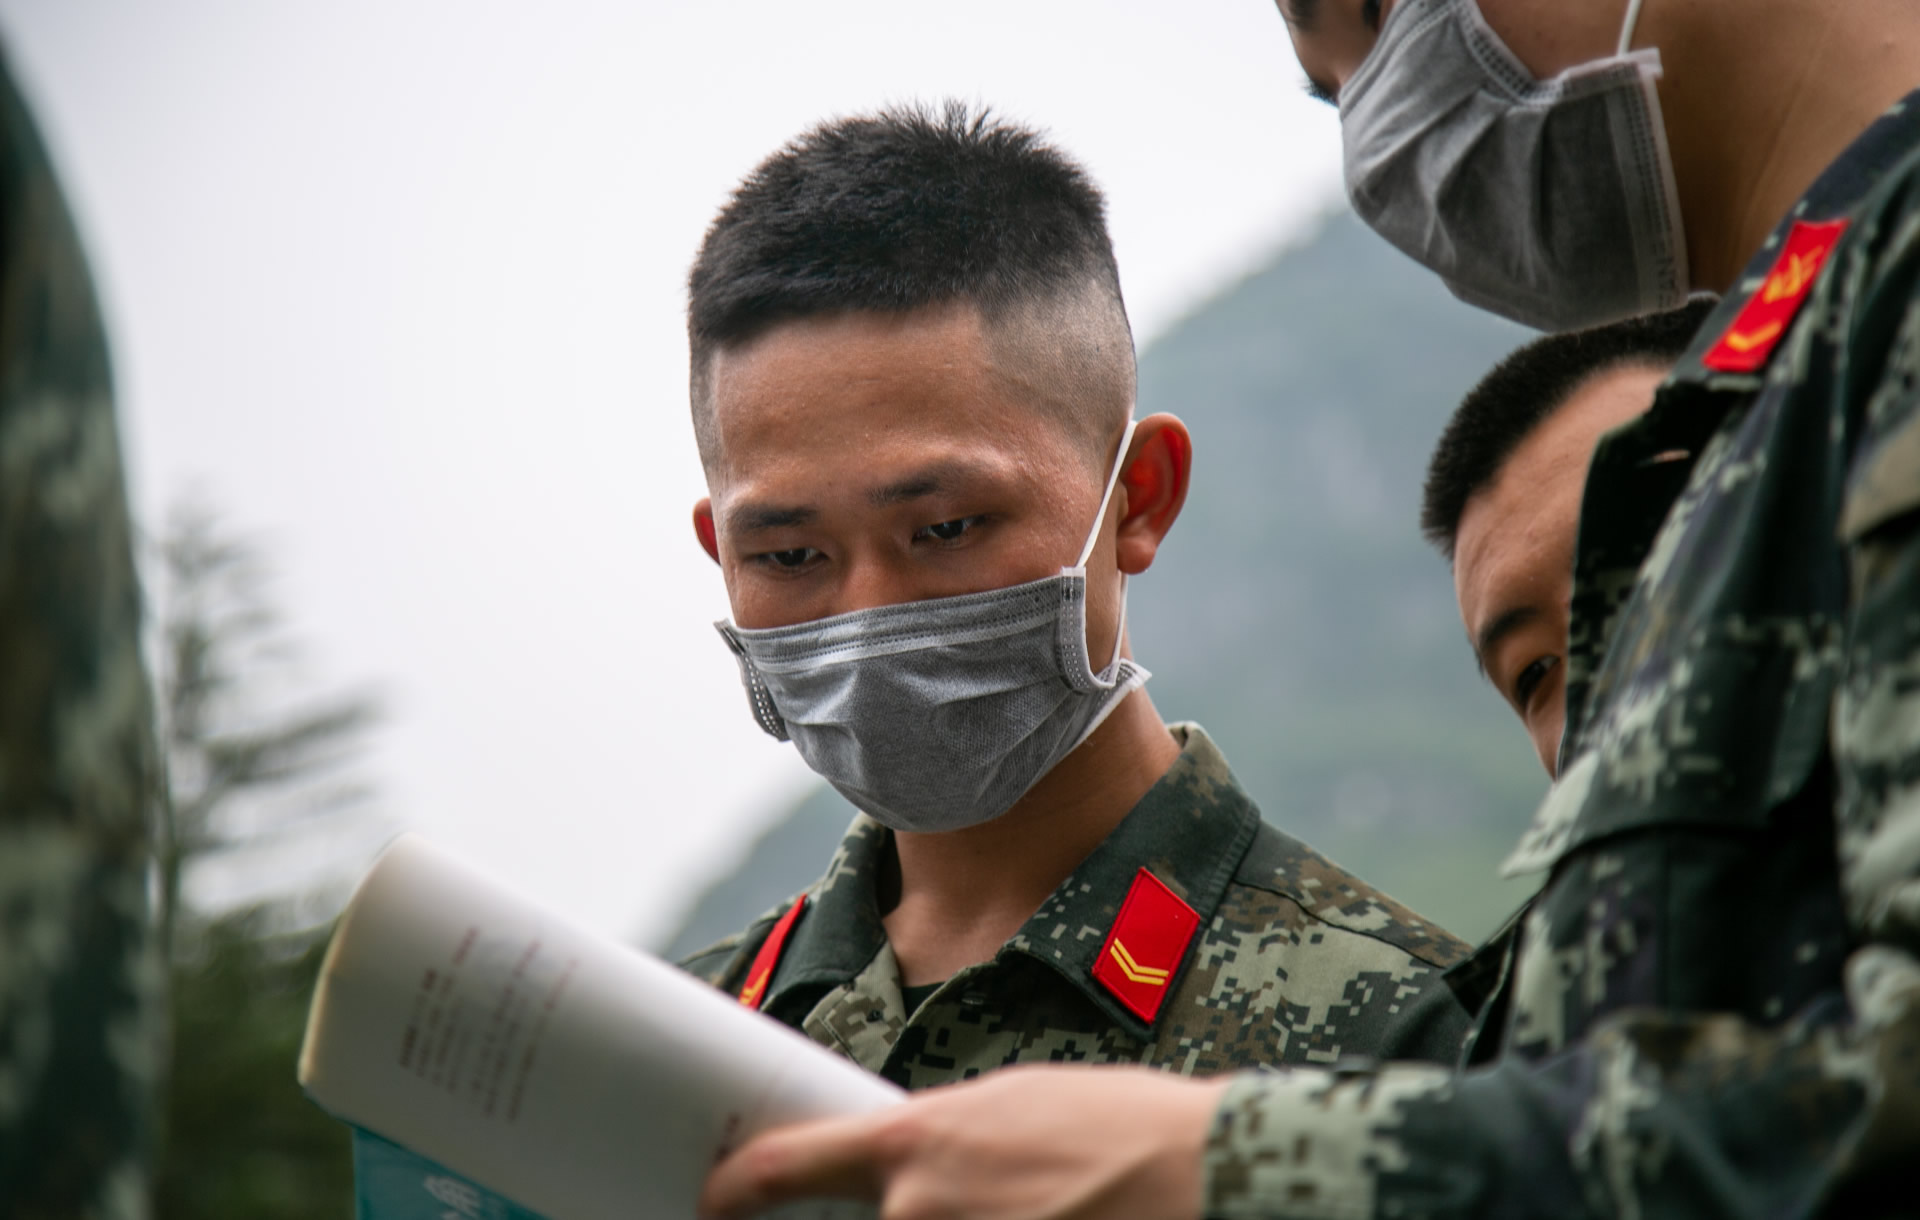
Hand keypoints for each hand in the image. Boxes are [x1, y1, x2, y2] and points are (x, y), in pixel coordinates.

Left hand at [699, 1064, 1228, 1219]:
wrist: (1205, 1177)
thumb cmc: (1125, 1132)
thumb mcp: (1017, 1108)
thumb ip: (944, 1146)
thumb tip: (913, 1175)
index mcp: (916, 1144)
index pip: (785, 1168)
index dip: (738, 1188)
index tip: (714, 1200)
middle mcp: (914, 1213)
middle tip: (969, 1203)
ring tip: (1025, 1206)